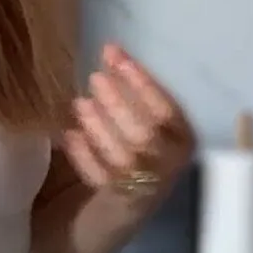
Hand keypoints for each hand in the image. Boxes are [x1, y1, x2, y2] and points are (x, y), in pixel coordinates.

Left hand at [58, 44, 191, 199]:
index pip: (167, 110)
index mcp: (181, 138)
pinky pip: (101, 178)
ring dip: (100, 128)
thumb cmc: (135, 144)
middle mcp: (167, 163)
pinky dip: (85, 156)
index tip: (116, 55)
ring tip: (80, 103)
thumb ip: (131, 90)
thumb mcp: (142, 117)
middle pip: (145, 134)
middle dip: (118, 104)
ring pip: (123, 157)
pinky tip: (70, 135)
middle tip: (95, 78)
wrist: (124, 201)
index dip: (142, 82)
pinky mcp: (117, 201)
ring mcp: (143, 185)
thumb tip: (109, 51)